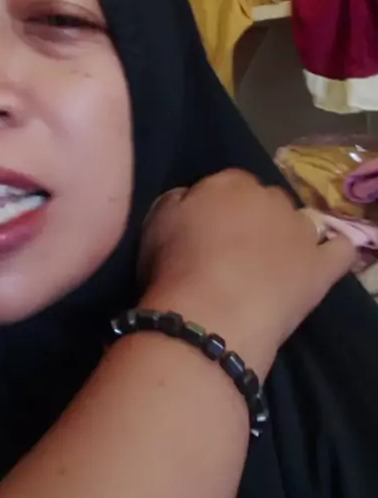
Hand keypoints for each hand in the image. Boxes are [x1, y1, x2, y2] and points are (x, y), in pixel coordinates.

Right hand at [139, 171, 353, 378]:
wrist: (209, 313)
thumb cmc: (174, 266)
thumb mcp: (156, 220)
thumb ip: (178, 200)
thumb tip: (192, 200)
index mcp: (230, 183)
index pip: (230, 184)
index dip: (220, 208)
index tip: (208, 231)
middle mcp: (270, 199)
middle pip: (267, 201)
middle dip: (255, 219)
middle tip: (235, 251)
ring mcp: (301, 231)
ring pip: (302, 221)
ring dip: (290, 235)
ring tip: (273, 263)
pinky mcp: (321, 267)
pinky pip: (341, 249)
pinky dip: (334, 251)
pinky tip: (323, 260)